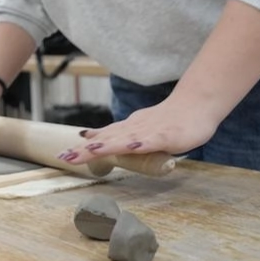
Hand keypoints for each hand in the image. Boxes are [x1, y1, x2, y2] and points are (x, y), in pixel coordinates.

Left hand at [55, 96, 218, 165]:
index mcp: (127, 130)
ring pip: (126, 139)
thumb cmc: (167, 120)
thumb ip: (114, 134)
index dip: (83, 148)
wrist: (196, 104)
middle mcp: (134, 129)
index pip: (101, 139)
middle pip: (107, 141)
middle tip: (66, 157)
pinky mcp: (168, 135)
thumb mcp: (136, 128)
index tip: (64, 155)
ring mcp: (151, 132)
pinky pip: (154, 140)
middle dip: (87, 150)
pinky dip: (142, 143)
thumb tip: (88, 137)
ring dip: (108, 144)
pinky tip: (132, 146)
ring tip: (90, 150)